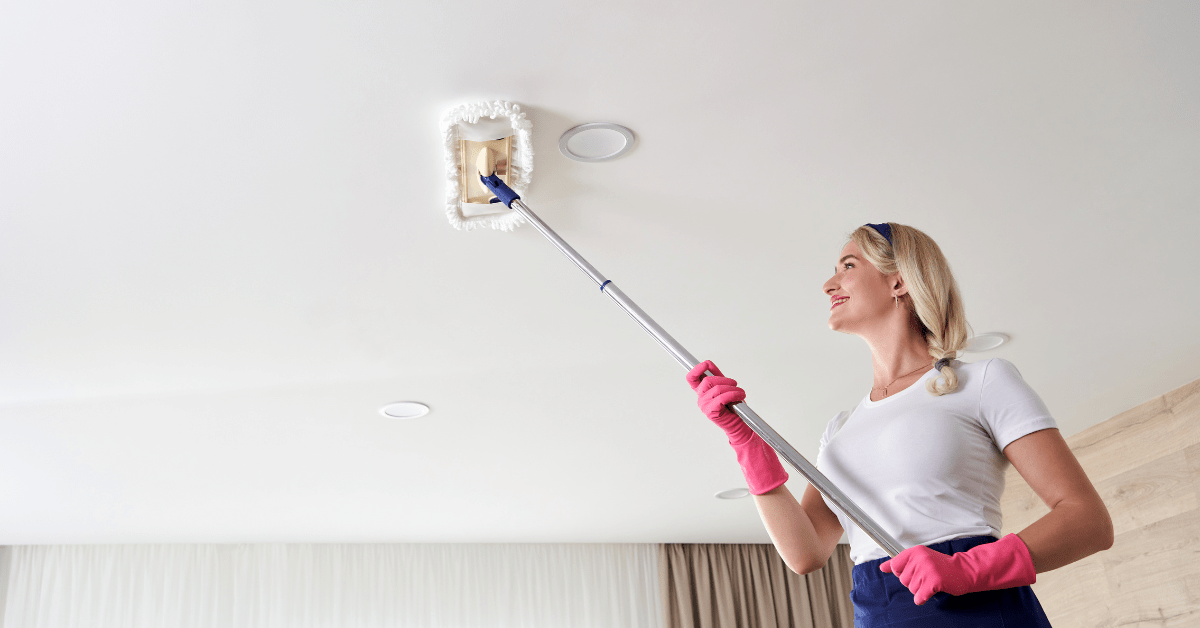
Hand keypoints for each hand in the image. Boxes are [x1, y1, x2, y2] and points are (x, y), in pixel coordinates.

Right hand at [686, 360, 748, 438]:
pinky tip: (739, 396)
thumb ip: (717, 376)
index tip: (706, 364)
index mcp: (702, 392)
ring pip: (717, 389)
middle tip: (735, 384)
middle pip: (707, 380)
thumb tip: (708, 363)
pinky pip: (722, 398)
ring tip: (740, 392)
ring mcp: (704, 405)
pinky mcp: (710, 412)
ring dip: (732, 388)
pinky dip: (733, 395)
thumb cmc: (733, 406)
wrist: (739, 424)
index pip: (692, 379)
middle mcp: (701, 398)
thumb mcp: (725, 387)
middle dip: (724, 380)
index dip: (696, 369)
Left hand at [879, 534, 1036, 604]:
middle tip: (927, 577)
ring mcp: (927, 569)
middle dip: (914, 583)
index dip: (903, 573)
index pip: (895, 566)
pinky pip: (919, 597)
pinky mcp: (934, 581)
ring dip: (921, 590)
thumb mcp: (919, 559)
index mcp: (915, 551)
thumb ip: (899, 563)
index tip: (915, 572)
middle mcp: (920, 558)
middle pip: (903, 580)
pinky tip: (931, 591)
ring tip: (932, 582)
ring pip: (911, 589)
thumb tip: (882, 567)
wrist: (964, 571)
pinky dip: (923, 598)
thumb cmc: (941, 566)